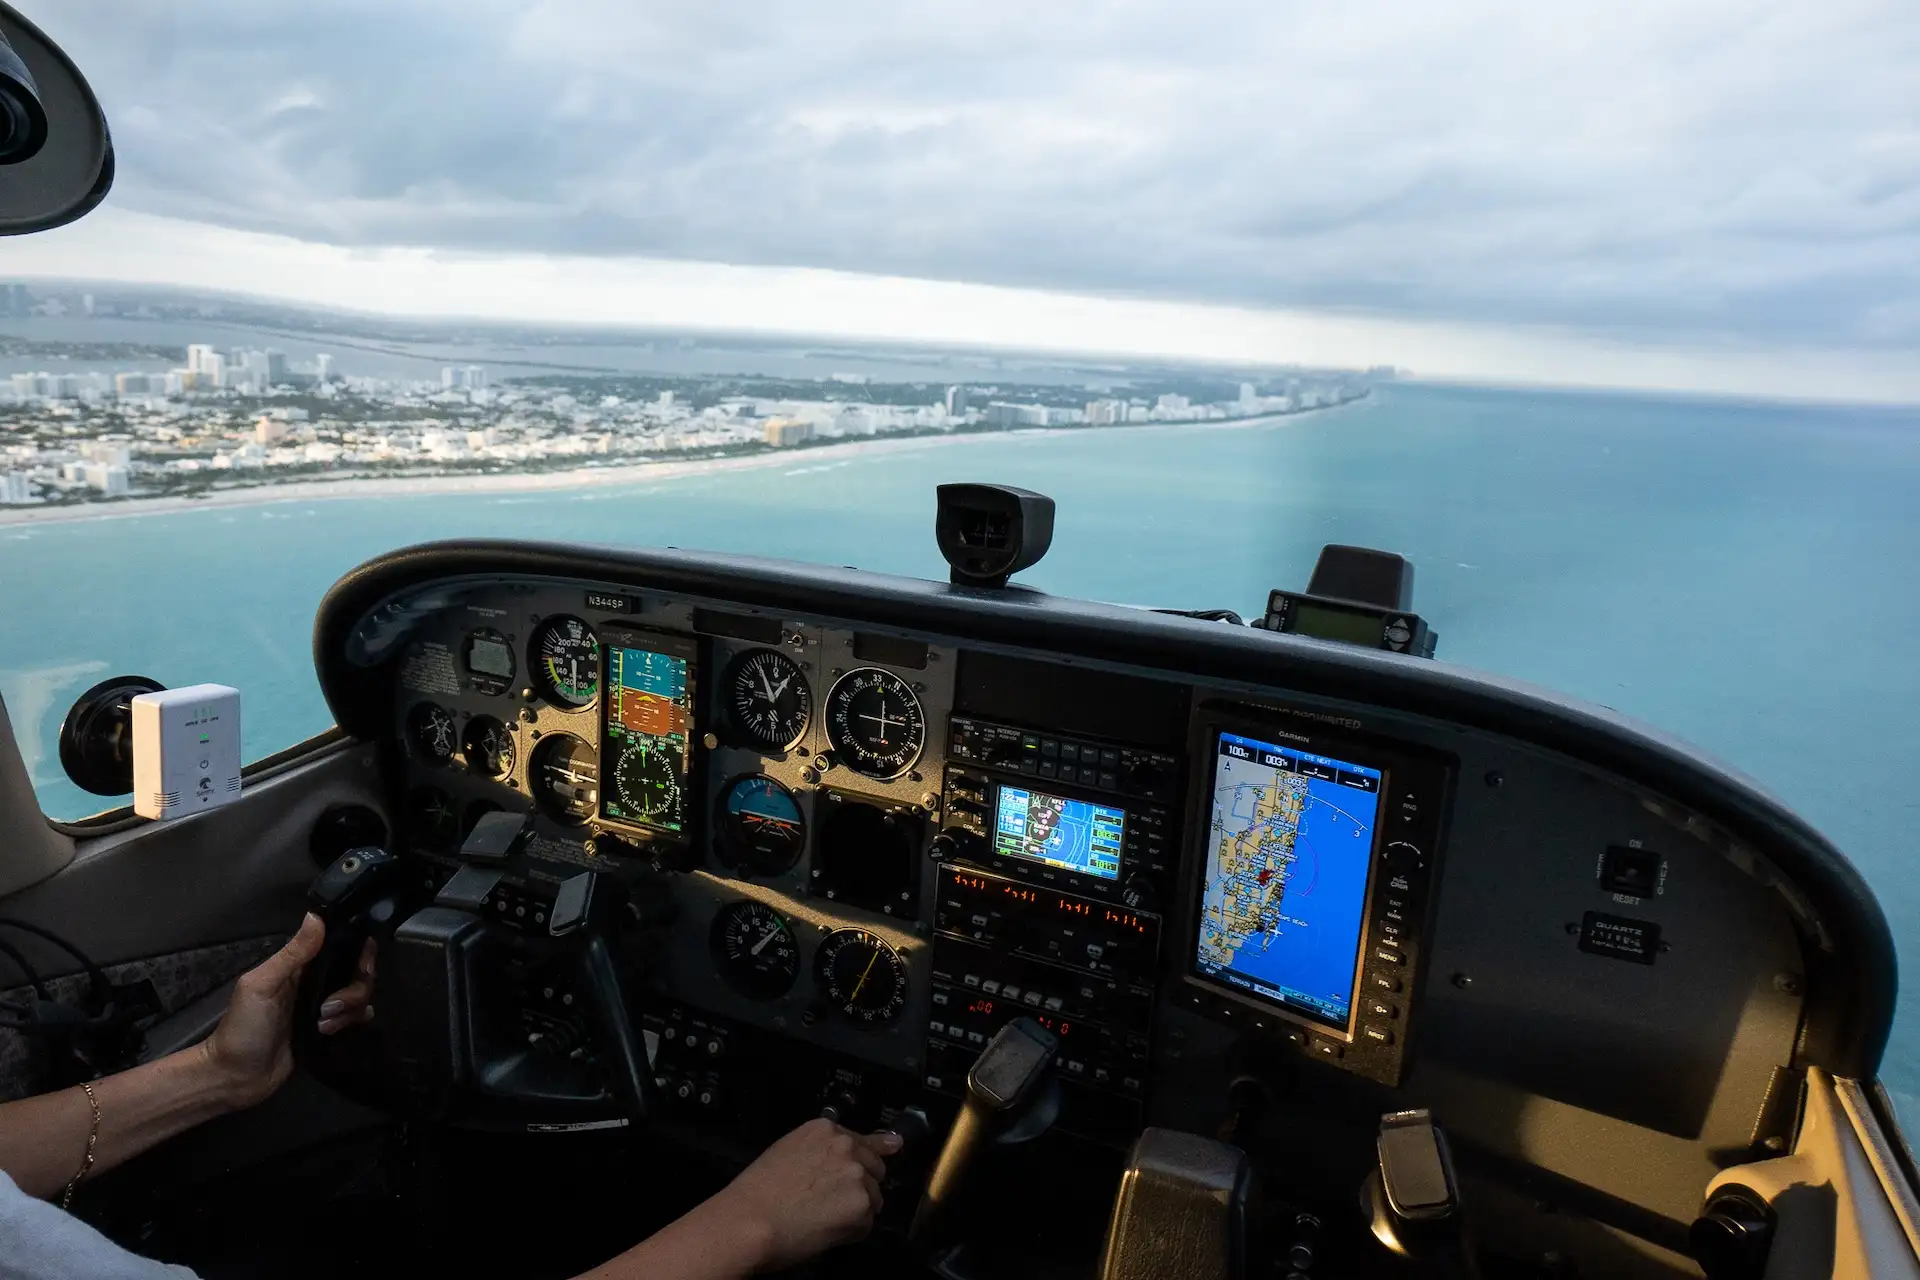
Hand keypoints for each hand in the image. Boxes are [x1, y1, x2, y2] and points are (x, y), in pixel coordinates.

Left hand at [199, 913, 372, 1109]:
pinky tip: (332, 1032)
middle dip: (354, 988)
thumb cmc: (243, 1028)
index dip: (358, 949)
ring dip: (349, 1009)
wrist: (236, 1077)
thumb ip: (291, 954)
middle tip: (330, 1007)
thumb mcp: (261, 986)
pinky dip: (352, 1022)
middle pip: (357, 971)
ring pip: (358, 995)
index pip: (340, 944)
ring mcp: (323, 1006)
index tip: (360, 965)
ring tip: (323, 1026)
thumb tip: (317, 916)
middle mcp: (315, 982)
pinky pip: (355, 1017)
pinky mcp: (328, 1029)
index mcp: (299, 966)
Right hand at [707, 1118, 901, 1271]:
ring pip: (873, 1198)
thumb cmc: (757, 1194)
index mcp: (824, 1130)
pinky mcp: (862, 1205)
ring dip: (856, 1210)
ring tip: (822, 1218)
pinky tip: (826, 1230)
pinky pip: (866, 1224)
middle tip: (832, 1203)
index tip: (892, 1147)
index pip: (867, 1138)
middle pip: (876, 1168)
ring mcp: (857, 1175)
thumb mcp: (788, 1152)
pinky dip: (851, 1232)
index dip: (878, 1149)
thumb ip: (820, 1151)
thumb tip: (844, 1161)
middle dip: (861, 1186)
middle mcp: (846, 1146)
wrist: (749, 1220)